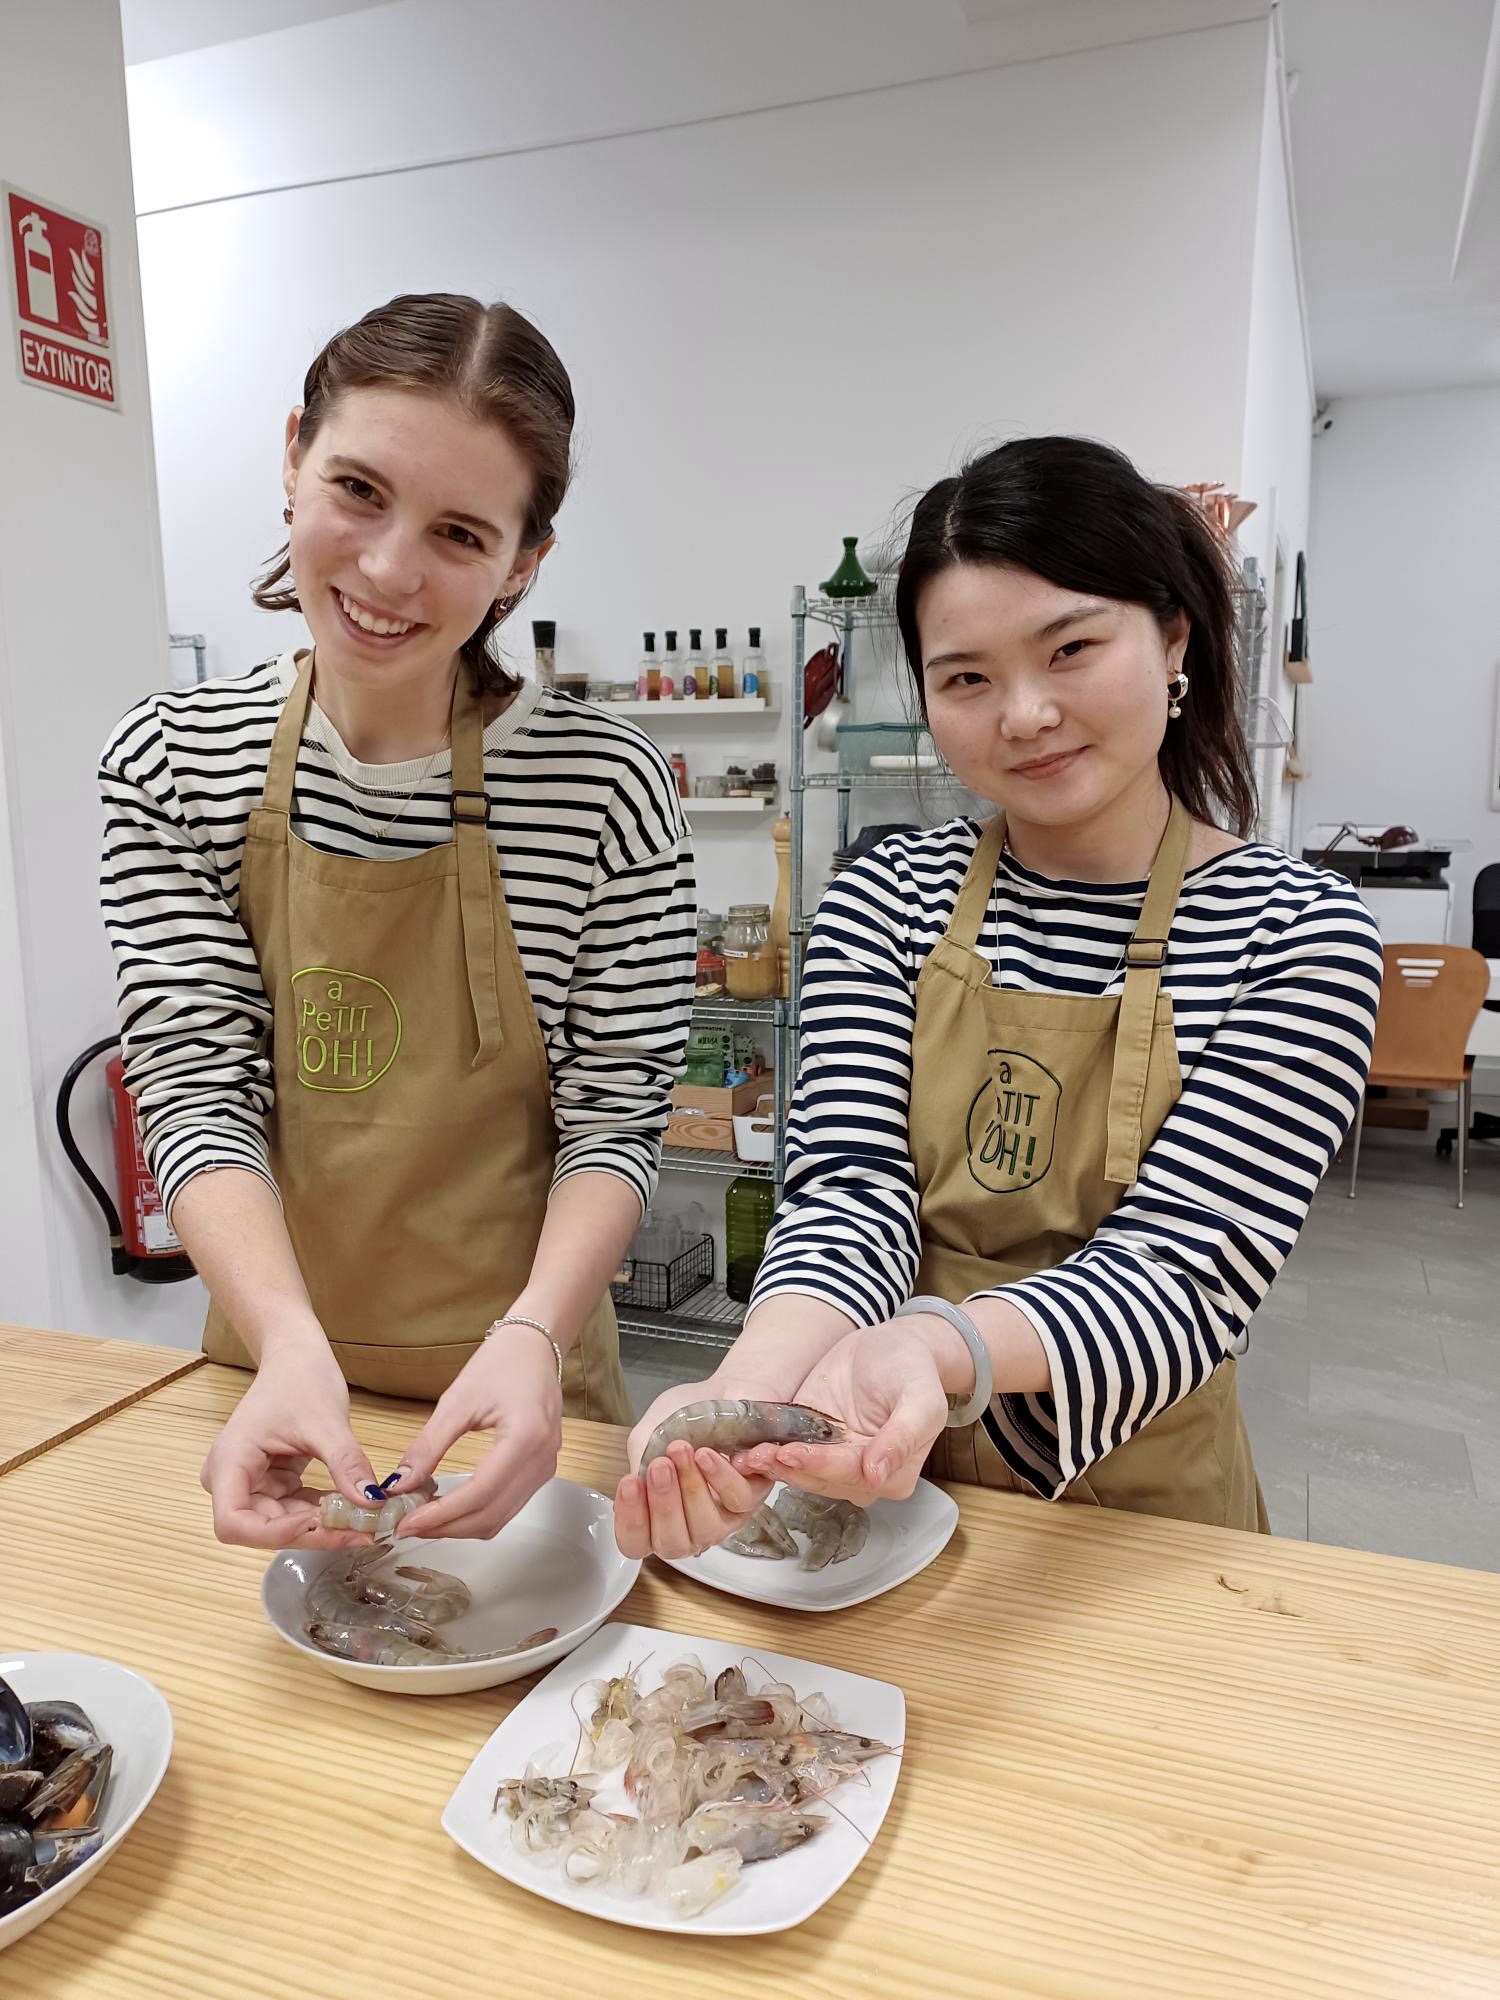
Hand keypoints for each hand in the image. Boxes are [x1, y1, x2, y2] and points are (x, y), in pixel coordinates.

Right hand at [200, 1337, 379, 1549]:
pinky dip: (324, 1513)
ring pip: (283, 1525)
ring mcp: (252, 1483)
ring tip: (366, 1525)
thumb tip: (371, 1502)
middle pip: (262, 1529)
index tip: (317, 1523)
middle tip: (361, 1532)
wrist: (296, 1355)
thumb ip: (345, 1464)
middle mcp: (232, 1479)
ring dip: (322, 1527)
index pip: (234, 1523)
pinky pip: (296, 1510)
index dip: (273, 1533)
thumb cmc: (299, 1378)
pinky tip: (355, 1511)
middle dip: (310, 1533)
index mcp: (229, 1462)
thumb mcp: (326, 1421)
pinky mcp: (272, 1483)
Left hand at [387, 1325, 562, 1540]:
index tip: (406, 1522)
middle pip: (491, 1514)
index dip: (440, 1515)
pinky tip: (450, 1504)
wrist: (535, 1346)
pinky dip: (476, 1513)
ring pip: (500, 1517)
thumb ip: (428, 1446)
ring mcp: (546, 1467)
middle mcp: (542, 1459)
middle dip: (446, 1527)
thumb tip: (399, 1484)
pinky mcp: (541, 1469)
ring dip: (460, 1525)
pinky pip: (508, 1505)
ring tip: (423, 1516)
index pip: (479, 1494)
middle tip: (408, 1525)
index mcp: (525, 1438)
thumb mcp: (457, 1401)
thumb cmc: (502, 1362)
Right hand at [613, 1377, 774, 1561]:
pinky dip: (720, 1477)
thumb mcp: (649, 1435)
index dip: (630, 1521)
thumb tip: (643, 1484)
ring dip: (691, 1489)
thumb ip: (640, 1462)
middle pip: (672, 1545)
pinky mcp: (752, 1499)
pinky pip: (737, 1501)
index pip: (636, 1543)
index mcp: (657, 1516)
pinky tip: (706, 1454)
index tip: (629, 1482)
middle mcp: (689, 1525)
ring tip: (681, 1451)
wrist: (721, 1390)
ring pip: (707, 1530)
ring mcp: (723, 1517)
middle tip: (660, 1465)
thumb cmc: (684, 1417)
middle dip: (663, 1504)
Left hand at [731, 1319, 953, 1505]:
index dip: (819, 1464)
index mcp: (893, 1473)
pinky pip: (790, 1453)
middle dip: (789, 1466)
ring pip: (801, 1471)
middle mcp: (861, 1476)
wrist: (893, 1344)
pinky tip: (748, 1446)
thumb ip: (903, 1436)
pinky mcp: (812, 1443)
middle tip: (757, 1455)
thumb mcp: (921, 1397)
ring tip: (747, 1453)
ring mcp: (834, 1461)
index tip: (791, 1453)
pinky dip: (770, 1451)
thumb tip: (878, 1473)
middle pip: (821, 1477)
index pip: (850, 1473)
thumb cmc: (913, 1368)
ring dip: (774, 1464)